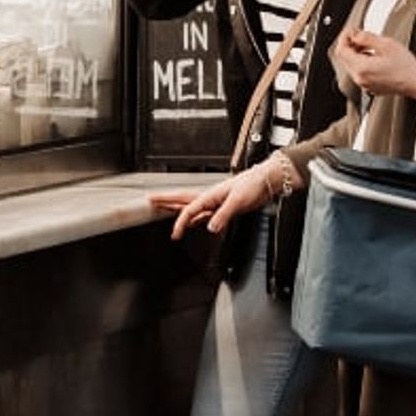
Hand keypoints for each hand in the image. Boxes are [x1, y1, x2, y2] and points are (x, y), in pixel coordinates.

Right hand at [152, 165, 276, 239]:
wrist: (265, 181)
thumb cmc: (253, 185)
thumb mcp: (238, 201)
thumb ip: (223, 215)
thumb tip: (210, 227)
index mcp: (211, 195)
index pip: (189, 210)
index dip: (180, 222)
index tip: (175, 235)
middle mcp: (210, 197)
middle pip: (182, 200)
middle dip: (165, 200)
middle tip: (149, 200)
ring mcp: (215, 202)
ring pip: (190, 205)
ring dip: (176, 207)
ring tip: (162, 207)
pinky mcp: (223, 206)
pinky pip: (202, 213)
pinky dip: (193, 216)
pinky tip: (190, 221)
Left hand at [332, 28, 415, 100]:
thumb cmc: (405, 67)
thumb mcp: (386, 44)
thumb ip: (366, 38)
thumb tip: (354, 35)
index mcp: (362, 68)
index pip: (341, 51)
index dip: (344, 37)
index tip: (351, 31)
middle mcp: (360, 78)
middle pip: (344, 58)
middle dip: (350, 44)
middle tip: (361, 36)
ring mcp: (364, 84)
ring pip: (351, 64)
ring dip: (357, 53)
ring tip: (370, 46)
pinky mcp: (369, 86)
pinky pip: (359, 72)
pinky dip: (362, 62)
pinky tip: (374, 57)